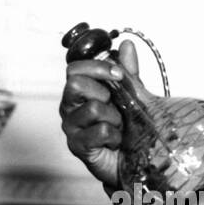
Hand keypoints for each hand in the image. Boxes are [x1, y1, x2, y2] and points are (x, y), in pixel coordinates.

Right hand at [60, 39, 140, 189]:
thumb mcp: (132, 96)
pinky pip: (100, 131)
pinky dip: (115, 135)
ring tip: (118, 126)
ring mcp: (71, 127)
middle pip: (75, 84)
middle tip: (115, 105)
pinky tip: (115, 141)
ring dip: (114, 117)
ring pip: (93, 108)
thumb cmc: (128, 127)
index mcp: (79, 92)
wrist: (133, 159)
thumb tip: (127, 45)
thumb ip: (128, 72)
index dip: (97, 67)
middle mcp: (70, 107)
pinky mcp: (78, 146)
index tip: (118, 74)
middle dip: (103, 92)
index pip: (74, 68)